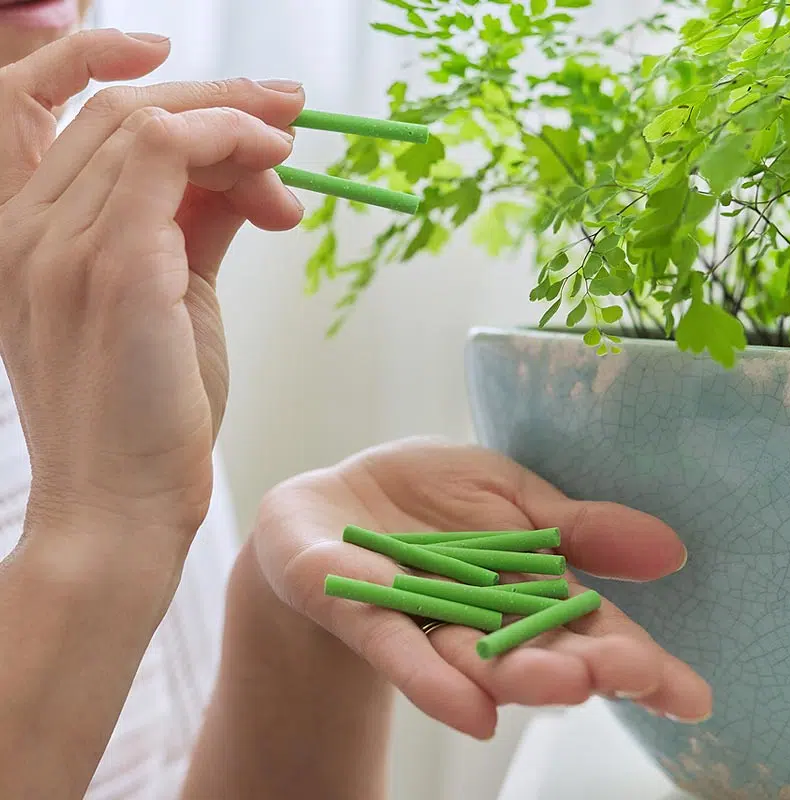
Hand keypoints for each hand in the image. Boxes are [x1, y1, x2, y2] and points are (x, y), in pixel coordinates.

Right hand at [0, 30, 304, 543]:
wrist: (120, 507)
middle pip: (121, 108)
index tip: (238, 105)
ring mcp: (61, 245)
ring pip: (149, 120)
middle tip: (291, 113)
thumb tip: (246, 176)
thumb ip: (195, 227)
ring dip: (238, 127)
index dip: (154, 88)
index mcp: (27, 237)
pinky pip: (168, 150)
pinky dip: (232, 143)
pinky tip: (277, 179)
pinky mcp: (114, 267)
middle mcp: (27, 231)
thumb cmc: (149, 415)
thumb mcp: (171, 301)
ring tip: (290, 169)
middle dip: (220, 99)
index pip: (73, 118)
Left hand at [250, 439, 712, 738]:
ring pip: (476, 659)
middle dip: (586, 667)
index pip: (592, 632)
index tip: (693, 698)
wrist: (334, 504)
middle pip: (540, 652)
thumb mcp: (515, 496)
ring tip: (568, 689)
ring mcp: (423, 622)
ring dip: (519, 677)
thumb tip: (672, 549)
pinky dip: (430, 678)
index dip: (640, 664)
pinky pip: (396, 645)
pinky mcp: (359, 610)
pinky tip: (469, 711)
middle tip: (634, 676)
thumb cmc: (433, 504)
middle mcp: (484, 621)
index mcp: (529, 591)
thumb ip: (581, 528)